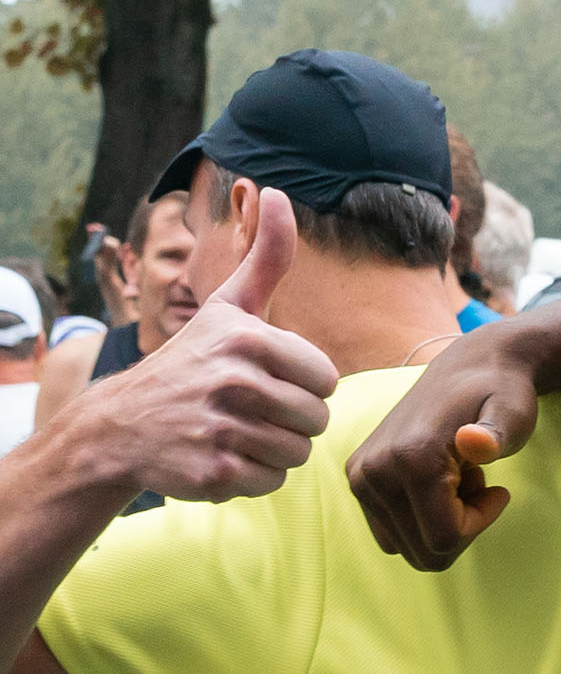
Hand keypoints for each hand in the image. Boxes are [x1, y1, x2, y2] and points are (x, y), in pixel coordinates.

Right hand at [68, 189, 335, 500]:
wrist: (120, 425)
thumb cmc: (191, 361)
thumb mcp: (227, 306)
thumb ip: (265, 258)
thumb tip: (274, 191)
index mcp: (248, 339)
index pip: (326, 379)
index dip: (300, 384)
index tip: (263, 377)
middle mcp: (235, 381)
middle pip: (317, 419)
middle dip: (289, 420)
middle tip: (246, 409)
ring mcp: (222, 428)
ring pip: (298, 453)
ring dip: (272, 448)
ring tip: (233, 430)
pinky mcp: (214, 471)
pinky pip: (272, 481)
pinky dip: (252, 476)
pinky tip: (220, 455)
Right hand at [345, 326, 541, 569]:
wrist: (470, 367)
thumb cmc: (500, 394)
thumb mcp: (512, 413)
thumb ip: (498, 433)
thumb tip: (474, 442)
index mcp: (408, 460)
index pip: (444, 540)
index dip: (480, 523)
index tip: (498, 490)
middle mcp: (373, 472)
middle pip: (424, 552)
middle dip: (460, 528)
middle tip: (476, 483)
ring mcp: (360, 478)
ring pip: (407, 547)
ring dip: (441, 524)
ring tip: (457, 477)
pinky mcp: (358, 480)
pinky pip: (392, 533)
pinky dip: (421, 519)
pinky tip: (441, 480)